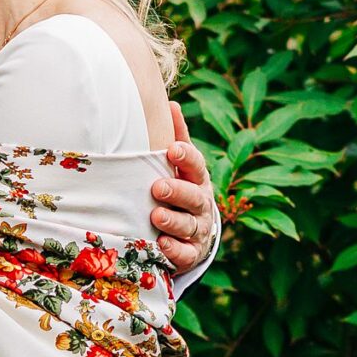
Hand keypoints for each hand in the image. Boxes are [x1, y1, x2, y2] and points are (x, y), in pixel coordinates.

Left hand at [151, 103, 216, 274]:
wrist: (192, 235)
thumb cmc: (180, 190)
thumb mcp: (180, 167)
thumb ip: (176, 138)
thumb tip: (171, 103)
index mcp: (196, 179)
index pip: (196, 166)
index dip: (186, 157)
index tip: (172, 149)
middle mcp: (201, 204)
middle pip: (193, 196)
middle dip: (177, 191)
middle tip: (158, 187)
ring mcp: (198, 230)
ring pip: (189, 225)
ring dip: (173, 221)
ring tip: (156, 216)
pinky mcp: (191, 254)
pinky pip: (185, 253)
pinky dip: (175, 250)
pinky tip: (162, 245)